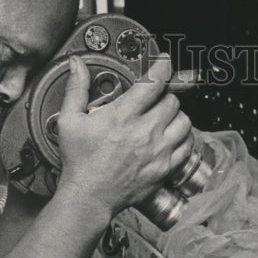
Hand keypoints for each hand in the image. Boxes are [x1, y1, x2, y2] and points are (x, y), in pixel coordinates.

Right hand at [53, 54, 193, 219]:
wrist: (90, 196)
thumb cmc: (80, 162)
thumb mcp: (69, 121)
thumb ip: (76, 89)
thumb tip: (76, 65)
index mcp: (123, 116)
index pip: (154, 83)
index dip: (163, 67)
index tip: (164, 61)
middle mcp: (145, 132)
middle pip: (172, 101)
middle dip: (165, 95)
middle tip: (155, 99)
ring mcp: (158, 151)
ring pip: (185, 121)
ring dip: (176, 116)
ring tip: (164, 118)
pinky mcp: (165, 168)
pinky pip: (187, 146)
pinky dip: (183, 138)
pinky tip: (171, 137)